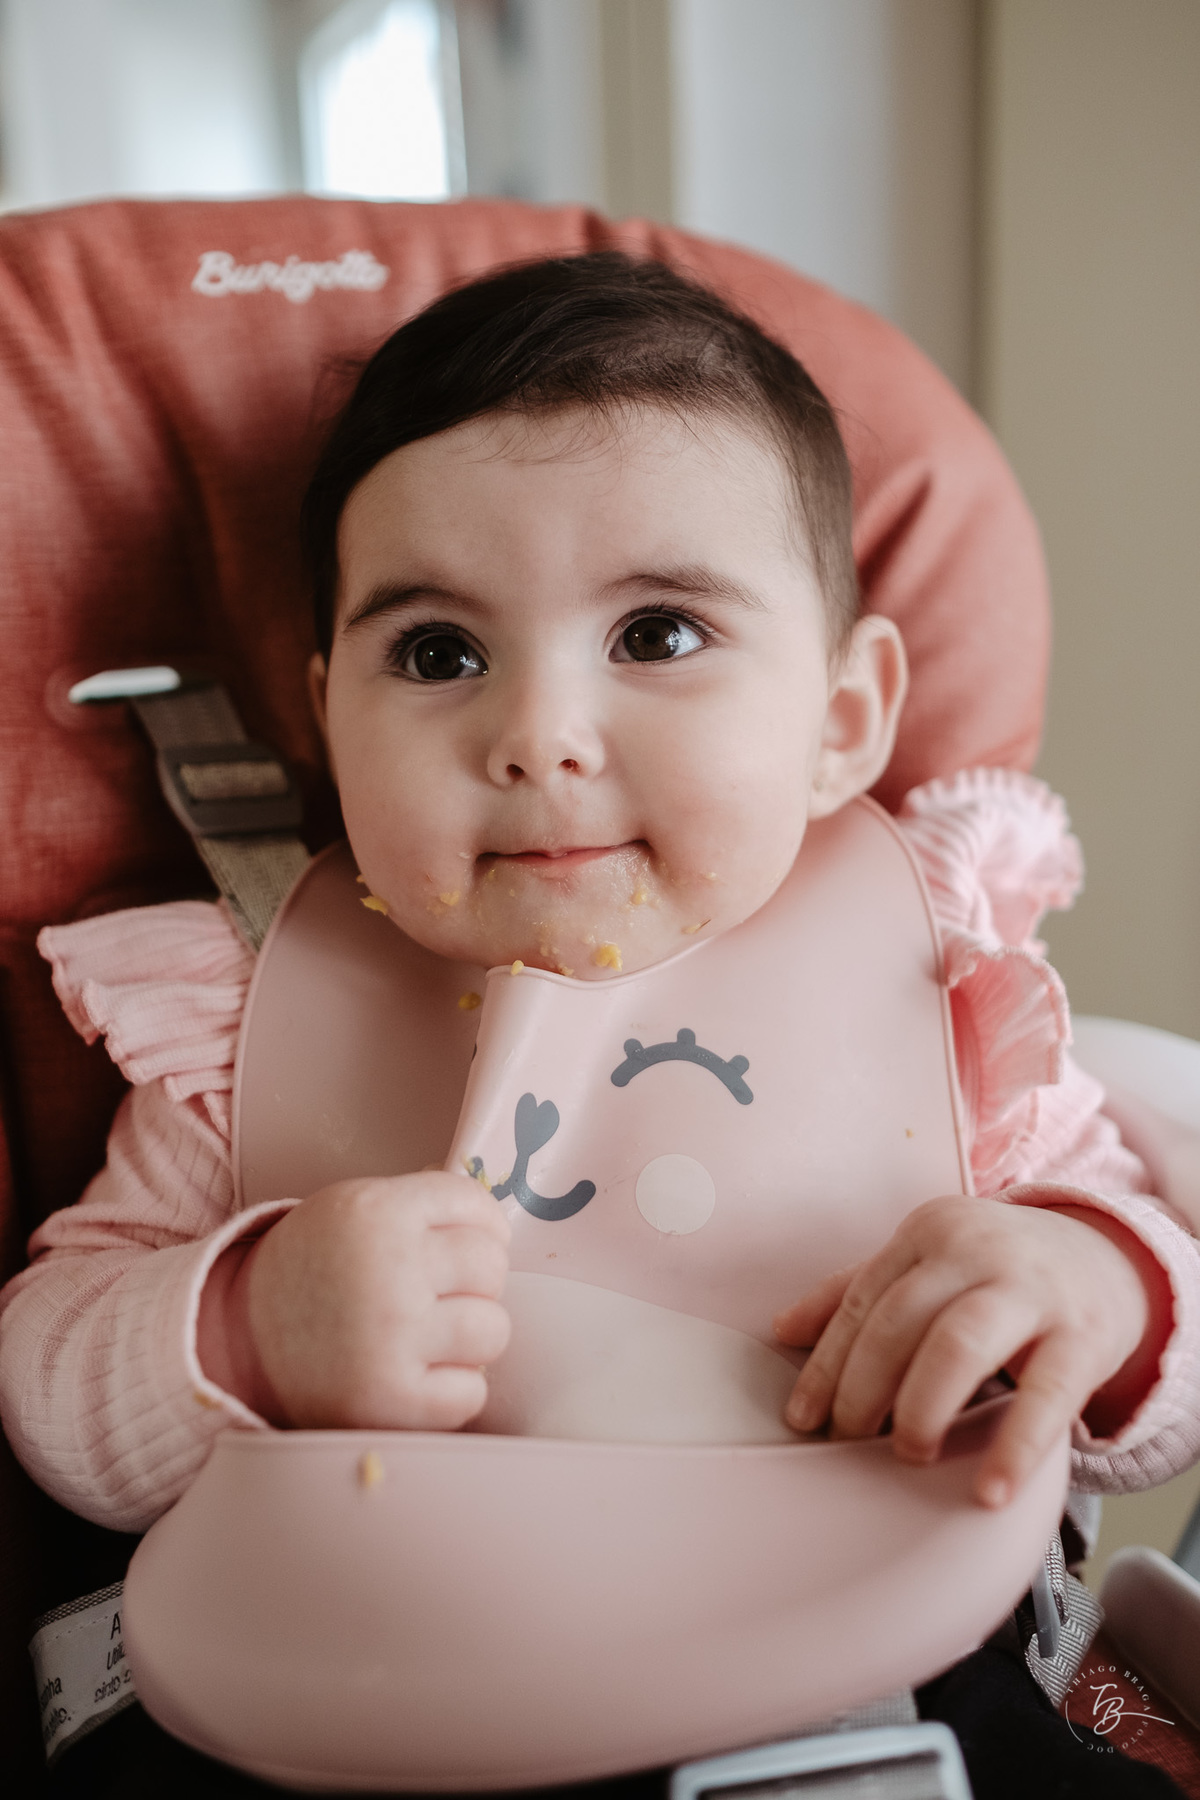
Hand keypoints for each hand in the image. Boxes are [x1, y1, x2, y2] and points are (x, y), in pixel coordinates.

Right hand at [227, 1173, 510, 1429]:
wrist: (239, 1341)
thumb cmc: (313, 1270)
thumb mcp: (351, 1210)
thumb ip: (420, 1206)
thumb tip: (495, 1216)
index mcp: (376, 1211)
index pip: (474, 1204)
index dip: (480, 1227)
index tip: (464, 1244)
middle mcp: (387, 1269)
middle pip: (491, 1267)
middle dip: (475, 1282)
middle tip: (441, 1295)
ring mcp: (390, 1338)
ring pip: (493, 1330)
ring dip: (470, 1338)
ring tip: (431, 1338)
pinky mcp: (389, 1401)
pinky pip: (471, 1392)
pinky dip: (453, 1390)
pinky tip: (419, 1377)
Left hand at [774, 1195, 1157, 1505]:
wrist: (1107, 1259)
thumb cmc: (999, 1270)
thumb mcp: (930, 1262)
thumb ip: (858, 1290)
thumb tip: (782, 1328)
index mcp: (930, 1231)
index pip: (864, 1300)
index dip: (827, 1363)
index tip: (804, 1416)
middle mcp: (977, 1250)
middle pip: (900, 1320)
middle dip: (864, 1388)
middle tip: (852, 1440)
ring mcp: (1032, 1289)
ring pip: (959, 1344)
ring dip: (922, 1406)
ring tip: (909, 1454)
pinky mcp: (1084, 1336)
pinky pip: (1046, 1397)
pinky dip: (1013, 1446)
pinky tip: (990, 1488)